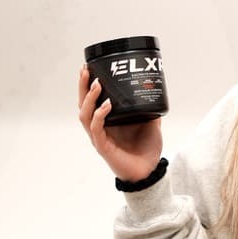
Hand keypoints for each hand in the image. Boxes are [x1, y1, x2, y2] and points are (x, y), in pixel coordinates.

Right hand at [78, 65, 162, 181]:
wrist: (150, 171)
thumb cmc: (146, 150)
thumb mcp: (151, 123)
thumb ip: (149, 109)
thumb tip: (155, 91)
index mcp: (107, 121)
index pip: (91, 101)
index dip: (87, 85)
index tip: (89, 68)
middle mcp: (99, 128)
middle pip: (83, 104)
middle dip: (82, 87)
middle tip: (85, 70)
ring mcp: (99, 137)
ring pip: (85, 115)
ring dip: (89, 98)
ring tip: (96, 84)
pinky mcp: (103, 147)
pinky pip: (96, 129)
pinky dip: (100, 115)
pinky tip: (107, 105)